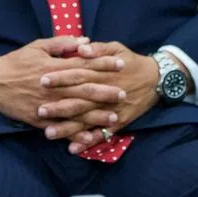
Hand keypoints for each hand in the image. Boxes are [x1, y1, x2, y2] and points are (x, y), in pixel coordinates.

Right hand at [0, 37, 125, 132]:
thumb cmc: (16, 62)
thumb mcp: (38, 46)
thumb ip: (63, 43)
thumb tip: (86, 41)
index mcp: (55, 68)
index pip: (85, 65)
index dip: (105, 64)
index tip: (122, 63)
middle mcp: (54, 87)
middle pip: (85, 90)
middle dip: (106, 92)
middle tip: (124, 94)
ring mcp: (47, 105)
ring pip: (76, 112)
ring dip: (96, 116)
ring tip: (114, 117)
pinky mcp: (39, 119)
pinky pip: (60, 128)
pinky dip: (74, 134)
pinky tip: (88, 139)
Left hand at [36, 41, 160, 153]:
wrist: (158, 79)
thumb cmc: (132, 62)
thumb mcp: (116, 48)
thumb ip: (98, 48)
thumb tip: (81, 48)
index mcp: (103, 73)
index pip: (79, 75)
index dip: (61, 78)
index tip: (42, 80)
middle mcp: (106, 93)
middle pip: (80, 100)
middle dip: (59, 106)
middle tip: (39, 111)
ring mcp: (112, 109)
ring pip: (88, 120)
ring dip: (69, 128)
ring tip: (49, 133)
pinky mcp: (119, 121)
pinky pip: (102, 133)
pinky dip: (88, 141)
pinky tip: (73, 148)